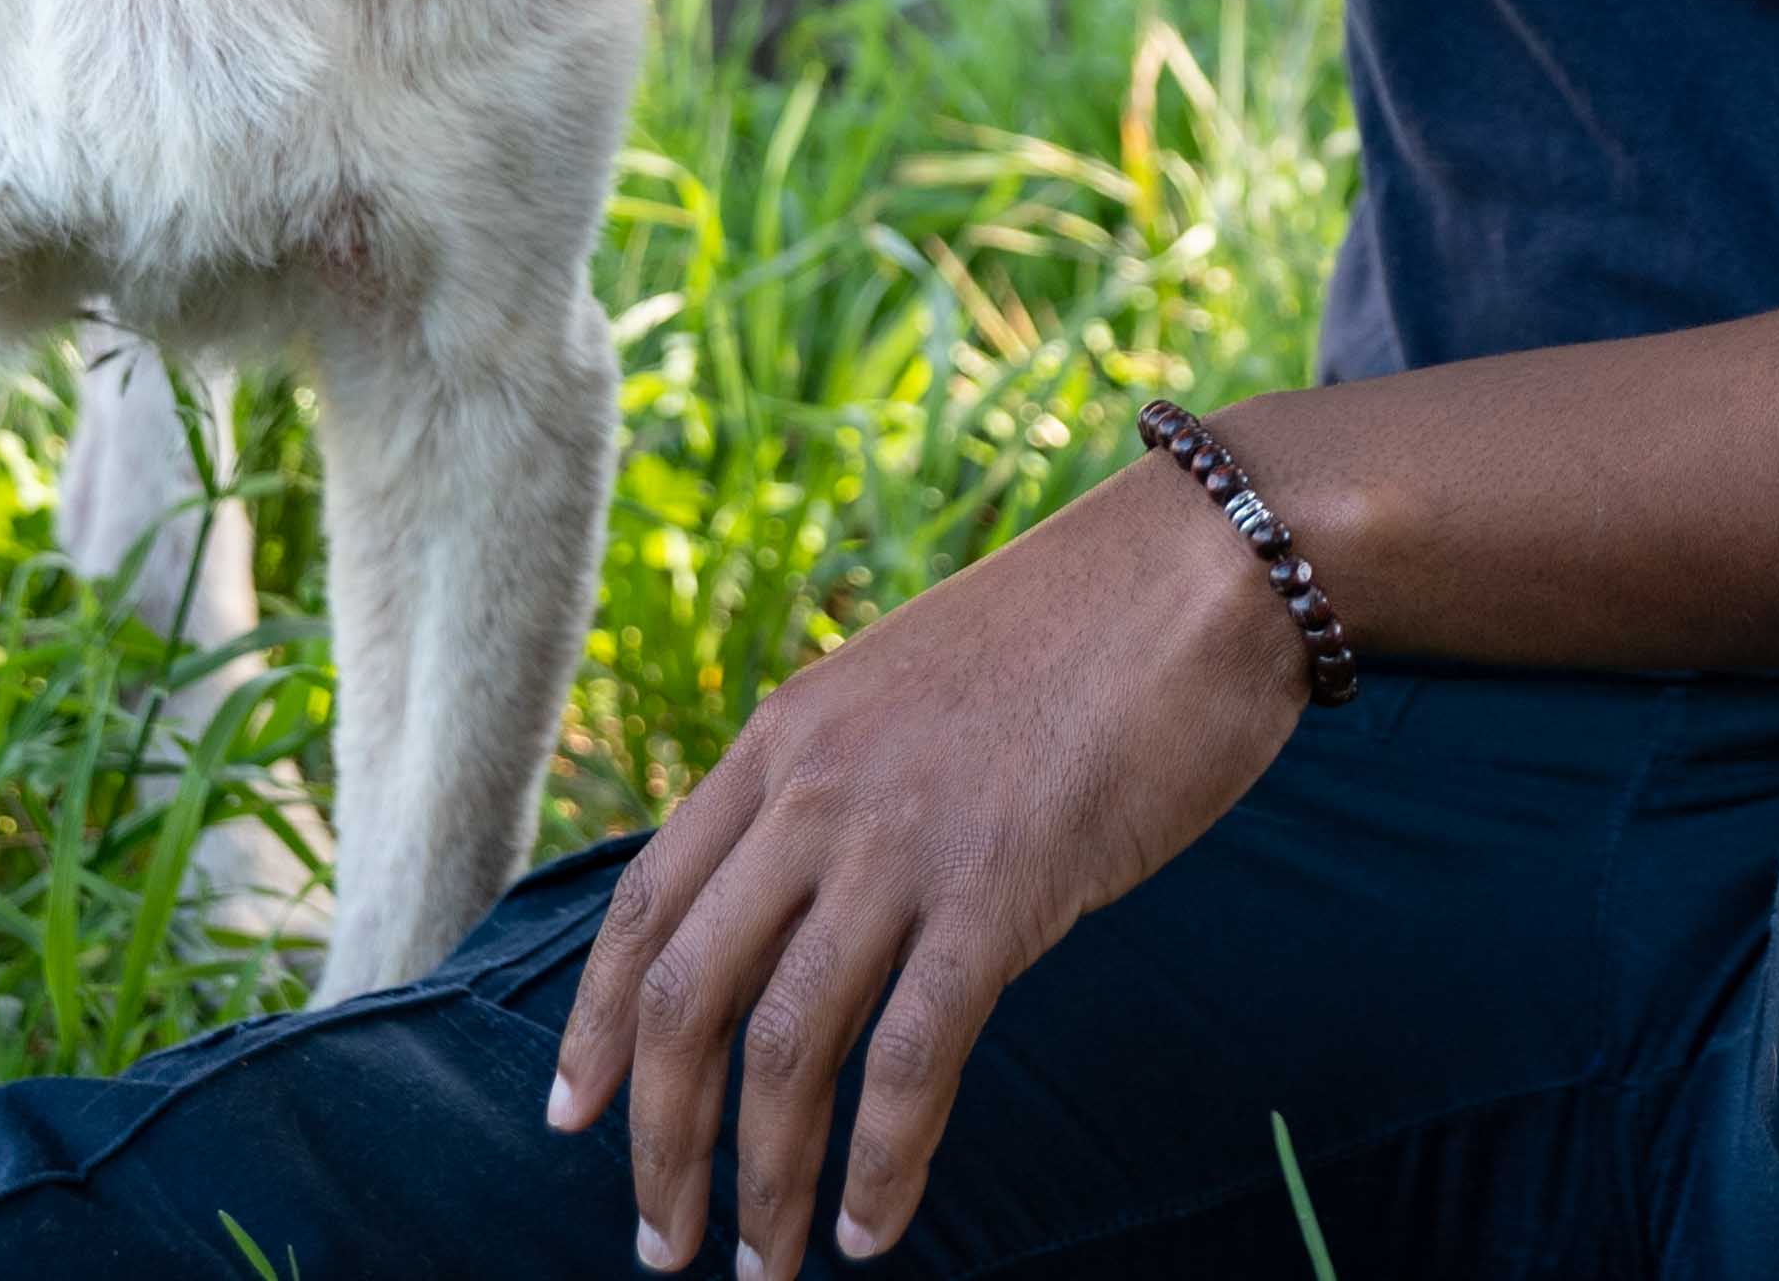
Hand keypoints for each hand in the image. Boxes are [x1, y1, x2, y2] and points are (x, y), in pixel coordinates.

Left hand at [551, 456, 1310, 1270]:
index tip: (572, 1117)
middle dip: (660, 1139)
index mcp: (784, 737)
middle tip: (662, 1243)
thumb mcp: (911, 692)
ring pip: (784, 1046)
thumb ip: (846, 786)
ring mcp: (902, 840)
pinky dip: (884, 1162)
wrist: (1206, 567)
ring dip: (763, 1181)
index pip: (644, 903)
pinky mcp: (1002, 888)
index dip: (595, 1025)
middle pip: (686, 995)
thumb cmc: (1084, 633)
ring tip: (763, 1270)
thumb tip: (816, 903)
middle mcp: (816, 789)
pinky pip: (912, 1058)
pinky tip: (875, 1229)